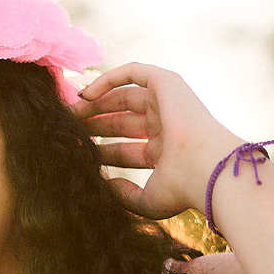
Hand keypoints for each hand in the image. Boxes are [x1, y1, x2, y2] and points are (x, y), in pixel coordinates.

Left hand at [71, 63, 243, 218]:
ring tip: (69, 113)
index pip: (124, 149)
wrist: (206, 168)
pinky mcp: (167, 83)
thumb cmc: (181, 188)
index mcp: (164, 153)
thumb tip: (106, 184)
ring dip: (95, 103)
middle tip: (67, 128)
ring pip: (123, 97)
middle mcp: (166, 126)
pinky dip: (108, 79)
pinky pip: (132, 72)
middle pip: (121, 121)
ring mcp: (168, 104)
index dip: (99, 149)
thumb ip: (124, 195)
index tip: (74, 152)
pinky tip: (85, 94)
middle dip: (93, 124)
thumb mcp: (147, 201)